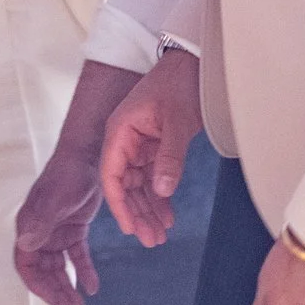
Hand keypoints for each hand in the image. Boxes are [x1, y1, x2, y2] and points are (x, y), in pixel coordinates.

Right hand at [13, 144, 105, 304]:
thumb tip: (25, 245)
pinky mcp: (72, 228)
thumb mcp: (54, 200)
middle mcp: (38, 232)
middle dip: (55, 292)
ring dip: (67, 286)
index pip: (27, 264)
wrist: (87, 156)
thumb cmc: (66, 175)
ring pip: (58, 266)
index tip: (56, 303)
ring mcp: (54, 231)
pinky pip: (76, 255)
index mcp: (28, 227)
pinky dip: (83, 270)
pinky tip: (93, 286)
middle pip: (42, 270)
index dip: (39, 286)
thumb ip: (41, 222)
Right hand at [101, 50, 201, 247]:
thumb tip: (162, 191)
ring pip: (140, 184)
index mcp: (119, 131)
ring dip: (149, 209)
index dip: (118, 203)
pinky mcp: (154, 146)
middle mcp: (124, 140)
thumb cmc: (179, 84)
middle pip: (125, 184)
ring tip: (160, 235)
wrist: (192, 64)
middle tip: (151, 240)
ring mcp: (138, 144)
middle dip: (136, 213)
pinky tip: (168, 215)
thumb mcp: (177, 121)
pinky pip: (154, 177)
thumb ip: (170, 157)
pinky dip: (160, 196)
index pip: (111, 174)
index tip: (129, 227)